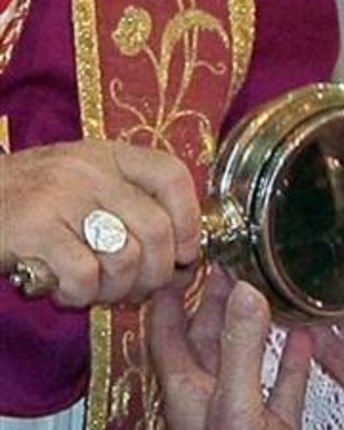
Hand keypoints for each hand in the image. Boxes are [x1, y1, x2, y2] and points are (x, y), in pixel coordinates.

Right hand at [0, 140, 199, 305]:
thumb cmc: (31, 204)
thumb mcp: (84, 186)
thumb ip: (131, 207)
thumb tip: (185, 257)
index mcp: (108, 155)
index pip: (171, 174)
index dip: (190, 219)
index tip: (185, 252)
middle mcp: (88, 168)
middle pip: (157, 229)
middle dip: (157, 273)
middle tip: (139, 289)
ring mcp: (60, 194)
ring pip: (125, 257)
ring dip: (118, 290)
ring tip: (99, 292)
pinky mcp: (34, 227)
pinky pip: (85, 274)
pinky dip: (81, 296)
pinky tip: (68, 293)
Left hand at [149, 266, 310, 429]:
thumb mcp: (236, 403)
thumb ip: (241, 349)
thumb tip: (245, 292)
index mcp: (186, 392)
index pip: (164, 330)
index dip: (169, 294)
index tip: (183, 262)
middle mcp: (209, 399)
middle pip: (204, 338)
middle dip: (214, 300)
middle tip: (227, 266)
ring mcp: (242, 413)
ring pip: (243, 358)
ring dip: (252, 325)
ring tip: (260, 292)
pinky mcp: (274, 425)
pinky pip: (283, 385)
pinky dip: (293, 359)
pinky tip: (302, 338)